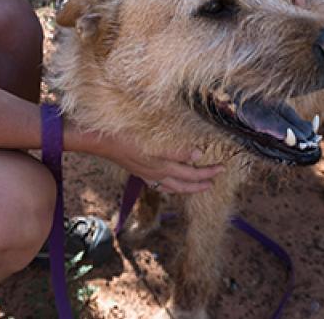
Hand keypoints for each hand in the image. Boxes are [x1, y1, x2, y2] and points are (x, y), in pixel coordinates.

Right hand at [73, 126, 224, 193]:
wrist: (101, 141)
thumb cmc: (127, 136)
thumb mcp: (153, 141)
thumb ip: (176, 150)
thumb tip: (197, 156)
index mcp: (162, 166)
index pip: (191, 173)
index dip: (208, 172)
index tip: (222, 168)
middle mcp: (156, 174)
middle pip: (185, 183)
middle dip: (202, 182)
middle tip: (216, 178)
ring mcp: (147, 174)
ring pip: (173, 187)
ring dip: (188, 187)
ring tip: (199, 186)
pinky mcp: (139, 172)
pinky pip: (160, 185)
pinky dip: (170, 187)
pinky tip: (171, 184)